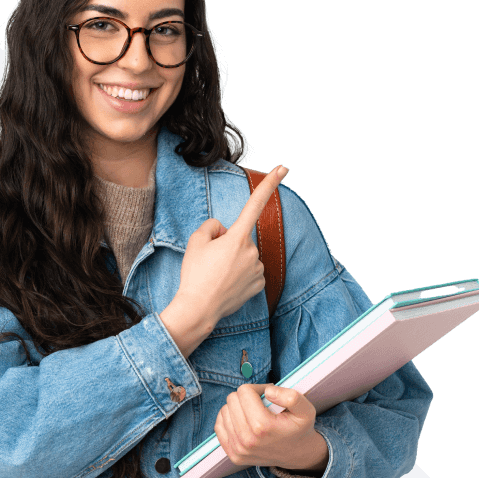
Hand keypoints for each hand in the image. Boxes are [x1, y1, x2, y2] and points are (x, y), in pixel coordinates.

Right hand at [176, 164, 288, 326]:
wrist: (198, 309)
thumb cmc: (195, 274)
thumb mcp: (196, 241)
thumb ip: (211, 226)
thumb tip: (224, 230)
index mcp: (237, 238)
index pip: (255, 204)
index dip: (269, 184)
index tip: (283, 169)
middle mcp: (252, 251)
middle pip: (240, 238)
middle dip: (228, 244)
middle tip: (210, 261)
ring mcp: (257, 269)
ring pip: (246, 256)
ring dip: (233, 261)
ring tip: (216, 275)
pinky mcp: (259, 285)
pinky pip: (250, 272)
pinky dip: (240, 275)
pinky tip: (227, 283)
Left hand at [214, 383, 320, 470]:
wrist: (297, 454)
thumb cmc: (299, 428)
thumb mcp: (306, 410)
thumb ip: (291, 397)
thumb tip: (268, 391)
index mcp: (262, 426)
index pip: (244, 391)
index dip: (257, 389)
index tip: (267, 396)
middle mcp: (247, 440)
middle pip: (232, 399)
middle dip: (246, 397)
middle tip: (260, 405)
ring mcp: (238, 449)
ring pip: (224, 410)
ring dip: (237, 408)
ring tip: (253, 414)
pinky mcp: (233, 454)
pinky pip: (219, 425)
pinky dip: (229, 419)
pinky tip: (243, 421)